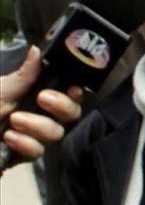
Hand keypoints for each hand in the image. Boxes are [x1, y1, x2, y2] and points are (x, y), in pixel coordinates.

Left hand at [1, 46, 83, 161]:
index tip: (72, 87)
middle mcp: (42, 115)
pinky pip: (37, 152)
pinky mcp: (23, 155)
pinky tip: (9, 137)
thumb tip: (37, 50)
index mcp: (39, 94)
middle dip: (62, 106)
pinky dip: (25, 143)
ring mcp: (34, 136)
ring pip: (56, 133)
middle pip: (72, 114)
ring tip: (14, 120)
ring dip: (38, 125)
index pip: (71, 93)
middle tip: (42, 98)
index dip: (77, 91)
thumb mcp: (1, 89)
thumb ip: (24, 75)